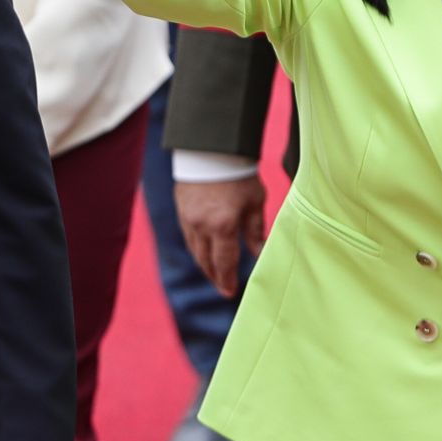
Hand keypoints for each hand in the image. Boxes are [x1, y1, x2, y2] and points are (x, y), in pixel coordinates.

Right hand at [175, 177, 267, 296]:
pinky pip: (188, 235)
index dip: (227, 279)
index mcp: (222, 226)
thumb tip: (260, 254)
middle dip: (214, 276)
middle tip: (222, 286)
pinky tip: (203, 249)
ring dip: (204, 263)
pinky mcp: (181, 208)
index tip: (230, 292)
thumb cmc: (239, 174)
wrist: (212, 148)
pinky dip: (196, 246)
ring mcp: (188, 217)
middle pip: (206, 260)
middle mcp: (201, 225)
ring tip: (214, 271)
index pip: (224, 262)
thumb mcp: (255, 202)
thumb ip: (255, 231)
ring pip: (194, 249)